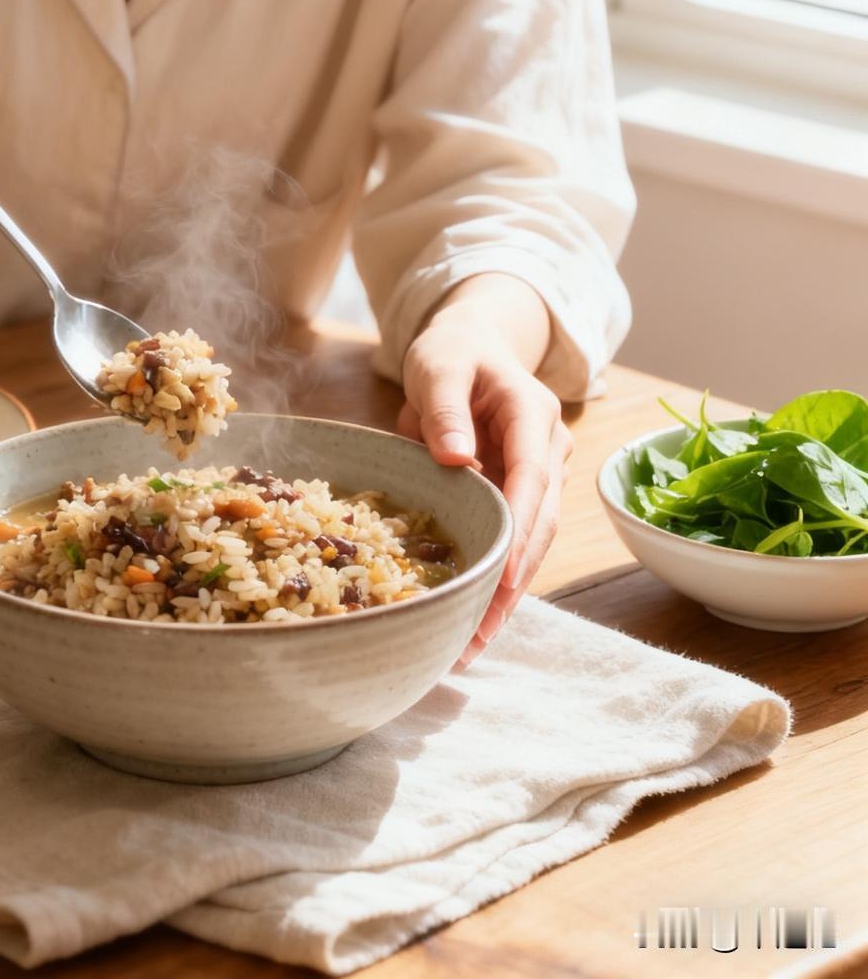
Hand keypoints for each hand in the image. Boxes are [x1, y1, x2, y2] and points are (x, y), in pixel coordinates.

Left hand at [398, 304, 572, 667]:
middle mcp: (548, 450)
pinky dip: (496, 579)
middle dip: (513, 581)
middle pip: (540, 524)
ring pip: (532, 543)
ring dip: (506, 593)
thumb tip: (456, 456)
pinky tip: (473, 620)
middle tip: (478, 633)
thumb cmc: (454, 352)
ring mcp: (540, 475)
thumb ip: (445, 407)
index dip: (519, 530)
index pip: (532, 478)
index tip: (502, 577)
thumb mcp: (440, 366)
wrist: (473, 344)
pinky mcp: (522, 495)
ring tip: (471, 644)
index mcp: (532, 415)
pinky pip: (514, 541)